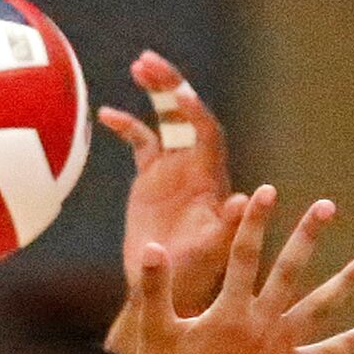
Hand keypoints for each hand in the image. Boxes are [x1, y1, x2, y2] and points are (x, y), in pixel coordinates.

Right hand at [100, 51, 243, 336]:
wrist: (165, 291)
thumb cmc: (190, 279)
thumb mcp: (210, 255)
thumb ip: (227, 227)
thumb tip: (248, 198)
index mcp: (210, 181)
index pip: (207, 134)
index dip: (196, 112)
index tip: (179, 95)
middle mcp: (194, 168)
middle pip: (186, 114)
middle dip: (171, 86)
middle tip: (148, 61)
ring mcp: (173, 170)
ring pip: (166, 119)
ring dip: (155, 92)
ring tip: (138, 65)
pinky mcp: (152, 179)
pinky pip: (142, 141)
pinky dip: (127, 125)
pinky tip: (105, 115)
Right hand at [131, 185, 353, 353]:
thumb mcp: (154, 332)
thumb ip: (154, 287)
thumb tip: (151, 245)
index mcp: (228, 313)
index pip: (244, 255)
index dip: (255, 222)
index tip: (266, 191)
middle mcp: (259, 327)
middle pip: (289, 272)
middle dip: (307, 236)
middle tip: (326, 205)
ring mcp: (277, 351)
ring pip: (317, 310)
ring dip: (345, 283)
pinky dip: (347, 345)